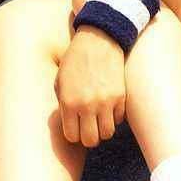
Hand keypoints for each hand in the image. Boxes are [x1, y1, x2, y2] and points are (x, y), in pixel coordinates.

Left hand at [54, 25, 125, 146]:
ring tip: (99, 118)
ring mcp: (106, 102)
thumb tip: (70, 124)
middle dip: (89, 137)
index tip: (75, 127)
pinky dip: (114, 117)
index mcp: (69, 102)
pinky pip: (119, 120)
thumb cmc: (75, 60)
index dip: (74, 134)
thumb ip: (63, 104)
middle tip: (88, 128)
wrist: (98, 40)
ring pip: (107, 133)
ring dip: (102, 129)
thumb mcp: (60, 81)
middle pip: (91, 140)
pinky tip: (108, 106)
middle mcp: (87, 105)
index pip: (72, 136)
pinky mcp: (121, 97)